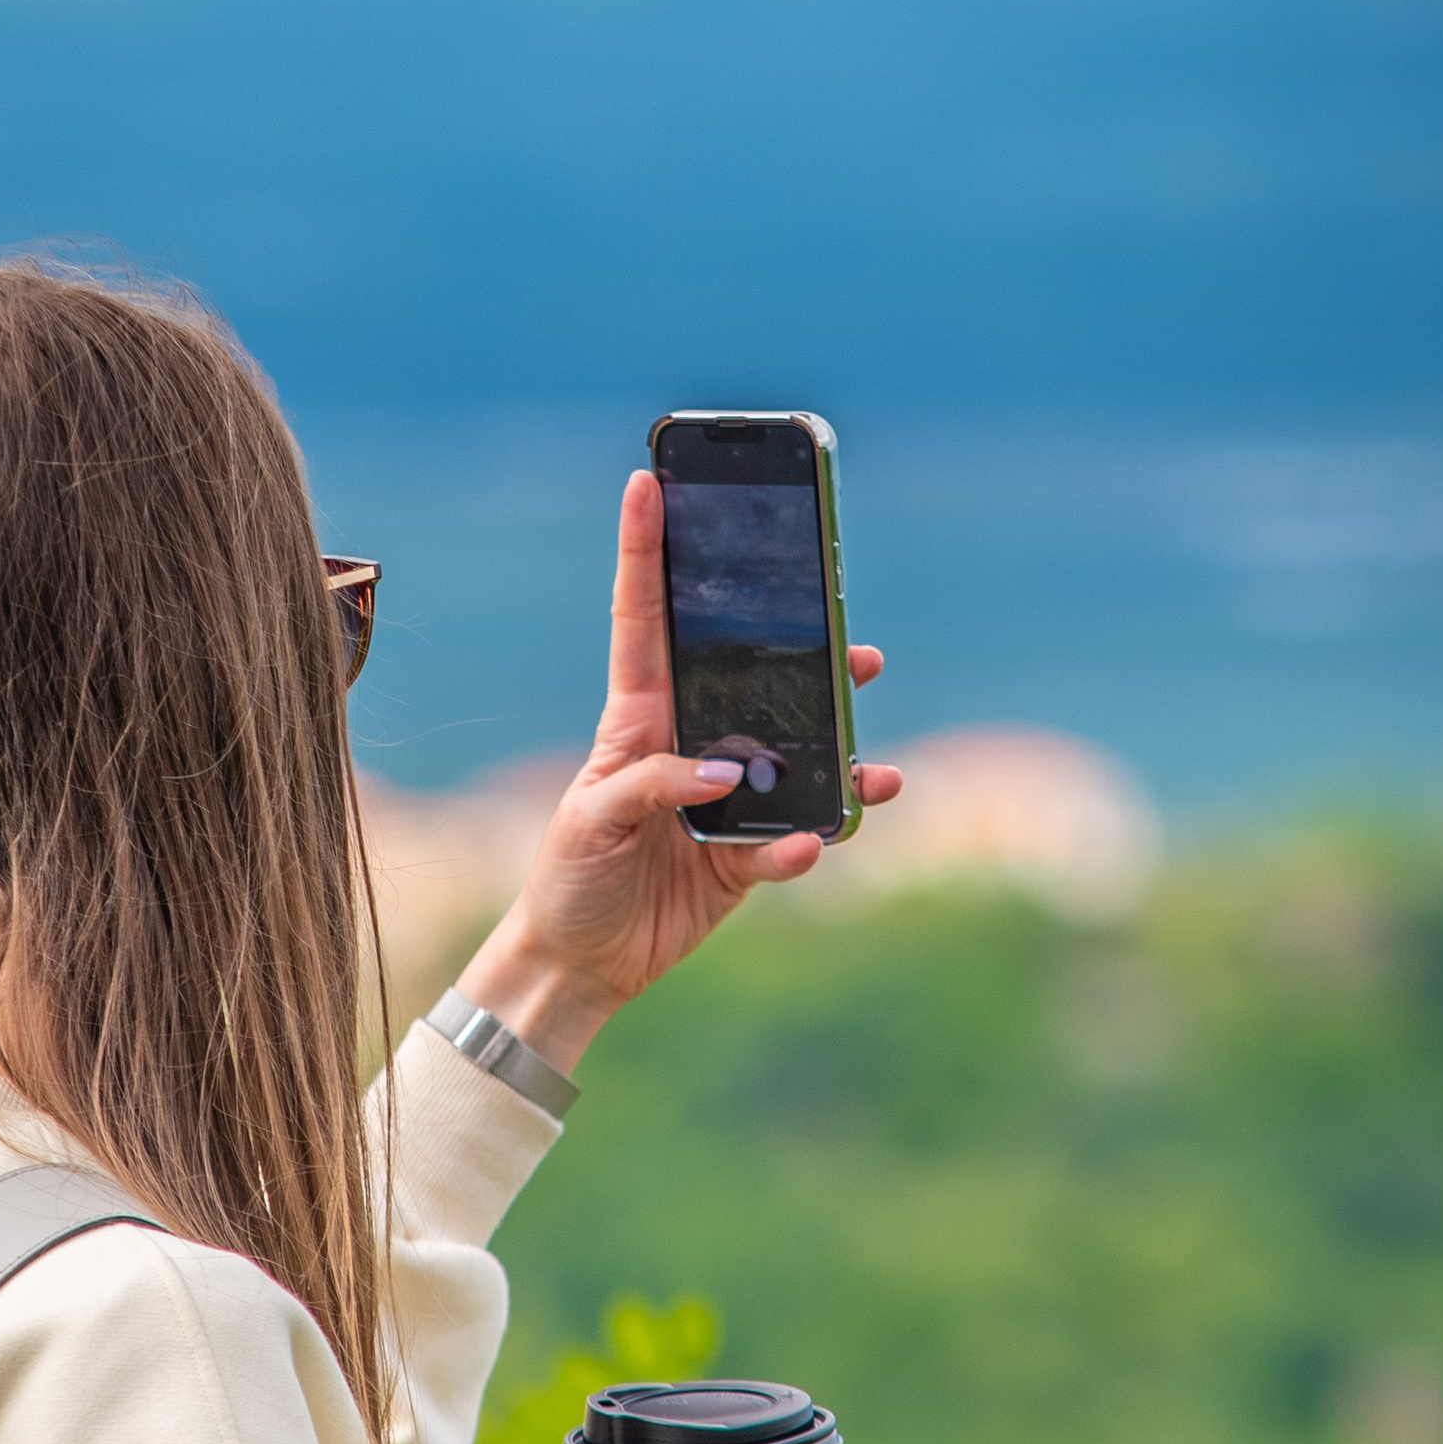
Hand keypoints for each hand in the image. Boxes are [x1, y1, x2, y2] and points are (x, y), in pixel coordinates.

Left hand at [453, 469, 900, 1072]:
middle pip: (753, 681)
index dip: (645, 553)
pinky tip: (814, 843)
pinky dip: (805, 845)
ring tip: (875, 757)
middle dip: (804, 652)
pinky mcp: (744, 860)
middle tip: (850, 631)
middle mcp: (688, 749)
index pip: (643, 620)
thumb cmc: (567, 875)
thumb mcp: (590, 819)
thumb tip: (725, 772)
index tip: (647, 482)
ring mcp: (724, 803)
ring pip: (797, 760)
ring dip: (840, 752)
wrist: (579, 961)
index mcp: (637, 720)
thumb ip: (651, 785)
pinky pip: (790, 842)